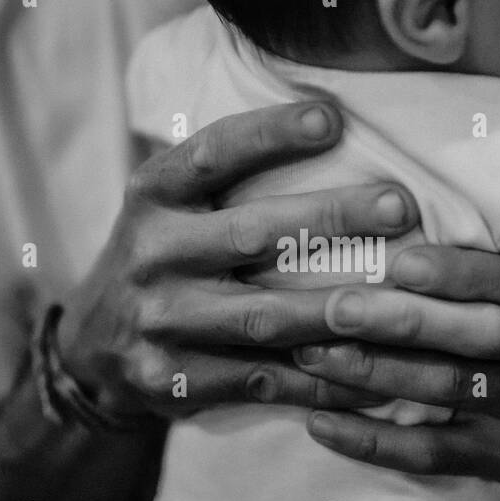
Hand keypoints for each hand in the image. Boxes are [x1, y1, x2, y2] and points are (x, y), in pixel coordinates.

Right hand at [57, 102, 418, 419]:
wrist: (93, 346)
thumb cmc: (165, 253)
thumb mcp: (172, 201)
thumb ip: (230, 172)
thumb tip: (336, 120)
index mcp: (153, 195)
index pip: (212, 154)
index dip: (269, 135)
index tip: (332, 118)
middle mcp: (152, 254)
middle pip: (250, 234)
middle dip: (330, 218)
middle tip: (400, 205)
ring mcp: (162, 322)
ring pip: (265, 317)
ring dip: (340, 309)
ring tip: (406, 298)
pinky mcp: (177, 382)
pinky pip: (266, 381)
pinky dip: (327, 380)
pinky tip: (381, 375)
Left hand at [295, 243, 499, 479]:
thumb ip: (482, 261)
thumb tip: (386, 202)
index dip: (460, 271)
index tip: (401, 260)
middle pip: (477, 333)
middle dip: (403, 320)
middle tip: (335, 306)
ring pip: (449, 388)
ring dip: (376, 372)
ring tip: (312, 354)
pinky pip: (432, 453)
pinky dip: (374, 441)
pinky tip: (320, 424)